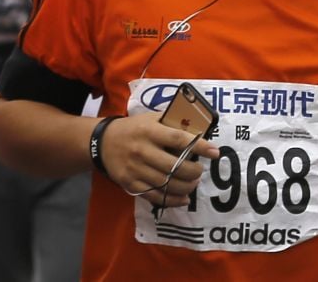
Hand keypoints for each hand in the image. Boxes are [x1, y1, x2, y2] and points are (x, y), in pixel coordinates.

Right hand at [100, 113, 219, 207]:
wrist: (102, 142)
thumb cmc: (134, 128)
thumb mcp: (152, 118)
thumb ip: (173, 123)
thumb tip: (200, 129)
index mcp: (150, 131)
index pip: (179, 140)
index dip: (200, 147)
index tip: (215, 152)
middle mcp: (142, 151)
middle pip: (175, 166)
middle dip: (193, 172)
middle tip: (199, 171)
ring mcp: (135, 169)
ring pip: (166, 184)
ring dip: (186, 187)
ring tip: (193, 184)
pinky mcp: (130, 184)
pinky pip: (155, 196)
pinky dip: (172, 200)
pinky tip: (184, 198)